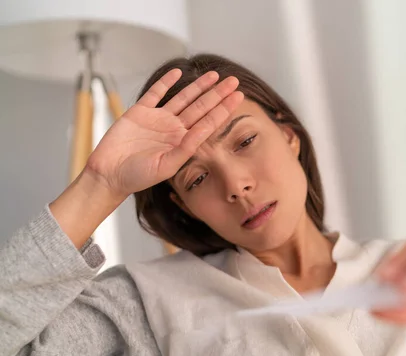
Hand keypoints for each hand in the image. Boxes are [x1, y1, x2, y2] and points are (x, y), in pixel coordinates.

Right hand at [86, 69, 243, 197]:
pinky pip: (155, 93)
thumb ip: (187, 147)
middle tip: (234, 81)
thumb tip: (206, 129)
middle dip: (218, 94)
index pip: (208, 122)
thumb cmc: (137, 176)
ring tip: (214, 75)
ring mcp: (158, 119)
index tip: (239, 96)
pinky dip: (165, 82)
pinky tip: (178, 72)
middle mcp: (174, 129)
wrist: (109, 174)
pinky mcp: (139, 112)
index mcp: (183, 142)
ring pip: (183, 98)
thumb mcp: (166, 165)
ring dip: (198, 86)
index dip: (224, 108)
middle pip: (201, 107)